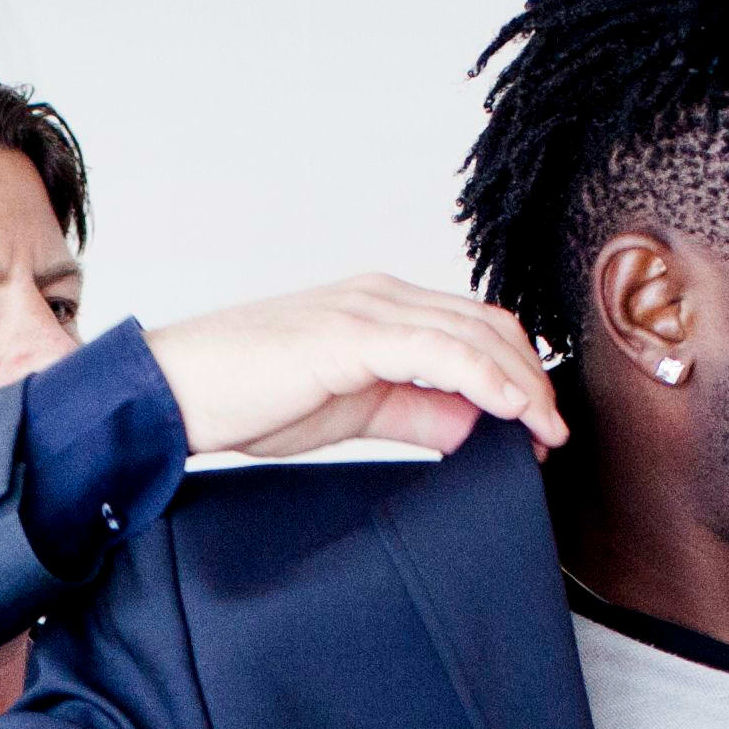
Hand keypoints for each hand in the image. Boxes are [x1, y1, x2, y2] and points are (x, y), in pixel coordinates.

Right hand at [146, 277, 563, 467]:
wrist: (174, 393)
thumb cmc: (244, 399)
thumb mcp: (350, 411)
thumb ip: (413, 413)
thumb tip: (472, 425)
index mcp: (378, 308)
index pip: (472, 327)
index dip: (517, 373)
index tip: (539, 426)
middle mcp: (381, 296)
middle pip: (488, 325)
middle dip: (533, 379)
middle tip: (554, 433)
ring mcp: (368, 309)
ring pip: (475, 335)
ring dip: (521, 385)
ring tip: (544, 431)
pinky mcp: (353, 335)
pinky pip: (442, 352)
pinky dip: (487, 380)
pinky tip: (510, 413)